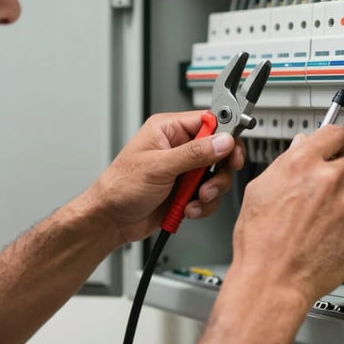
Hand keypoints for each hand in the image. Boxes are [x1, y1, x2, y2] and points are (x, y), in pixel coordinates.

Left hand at [90, 111, 244, 242]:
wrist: (111, 220)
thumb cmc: (120, 187)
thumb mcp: (159, 166)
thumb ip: (194, 153)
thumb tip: (222, 141)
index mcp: (169, 130)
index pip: (209, 122)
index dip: (224, 135)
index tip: (232, 150)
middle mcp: (179, 147)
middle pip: (219, 150)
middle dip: (219, 170)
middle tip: (213, 180)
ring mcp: (184, 170)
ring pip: (217, 175)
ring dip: (210, 191)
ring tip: (196, 199)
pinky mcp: (187, 191)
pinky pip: (209, 195)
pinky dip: (203, 205)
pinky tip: (188, 208)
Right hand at [230, 125, 343, 304]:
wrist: (273, 280)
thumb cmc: (260, 241)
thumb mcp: (259, 190)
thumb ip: (286, 163)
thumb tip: (301, 147)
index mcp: (302, 163)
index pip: (335, 133)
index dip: (335, 141)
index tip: (336, 147)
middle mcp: (329, 179)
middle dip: (342, 173)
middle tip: (327, 191)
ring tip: (322, 222)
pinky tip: (330, 238)